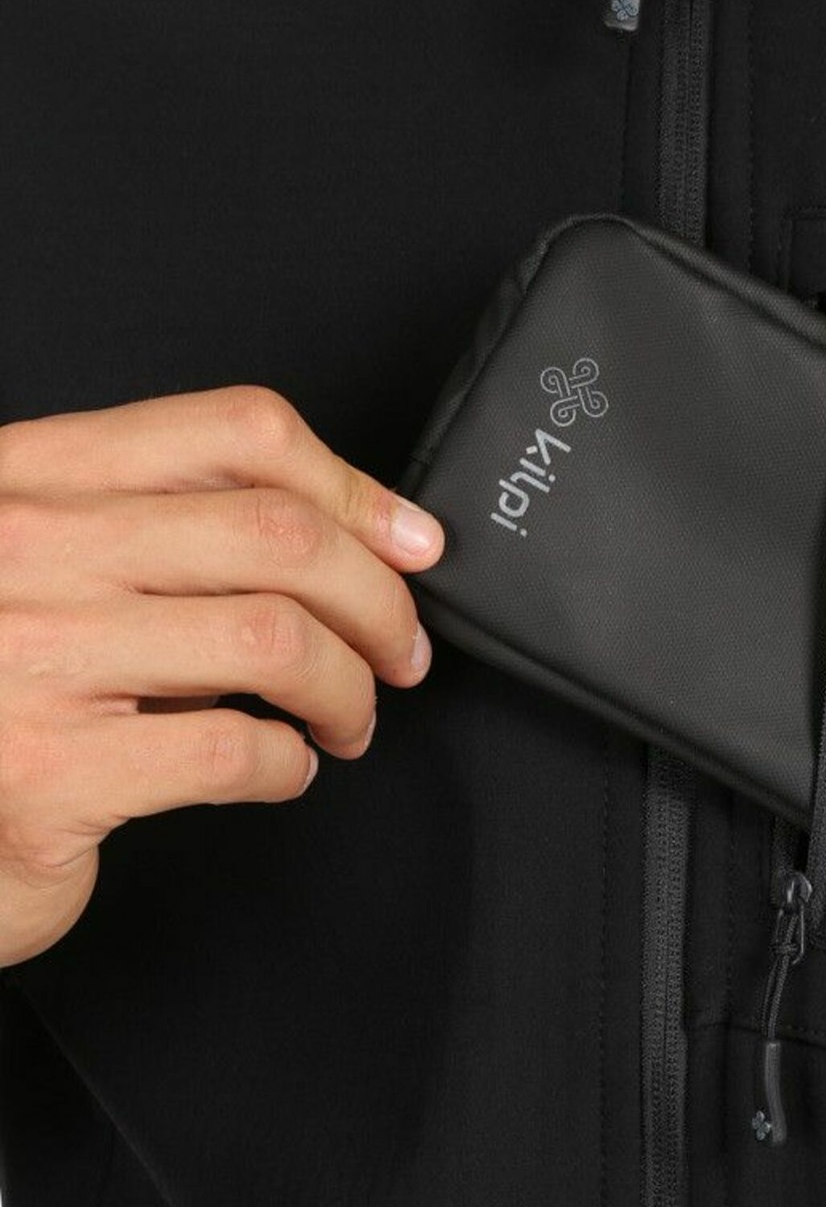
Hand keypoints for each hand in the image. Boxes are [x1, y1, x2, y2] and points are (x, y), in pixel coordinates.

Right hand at [0, 385, 442, 967]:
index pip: (236, 433)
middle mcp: (28, 549)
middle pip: (278, 534)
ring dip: (347, 688)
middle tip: (398, 651)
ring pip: (274, 639)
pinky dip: (287, 764)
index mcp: (33, 477)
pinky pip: (231, 749)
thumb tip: (350, 540)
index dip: (354, 487)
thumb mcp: (49, 570)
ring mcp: (34, 657)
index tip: (407, 543)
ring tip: (345, 718)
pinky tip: (278, 767)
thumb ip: (161, 537)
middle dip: (377, 600)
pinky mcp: (50, 774)